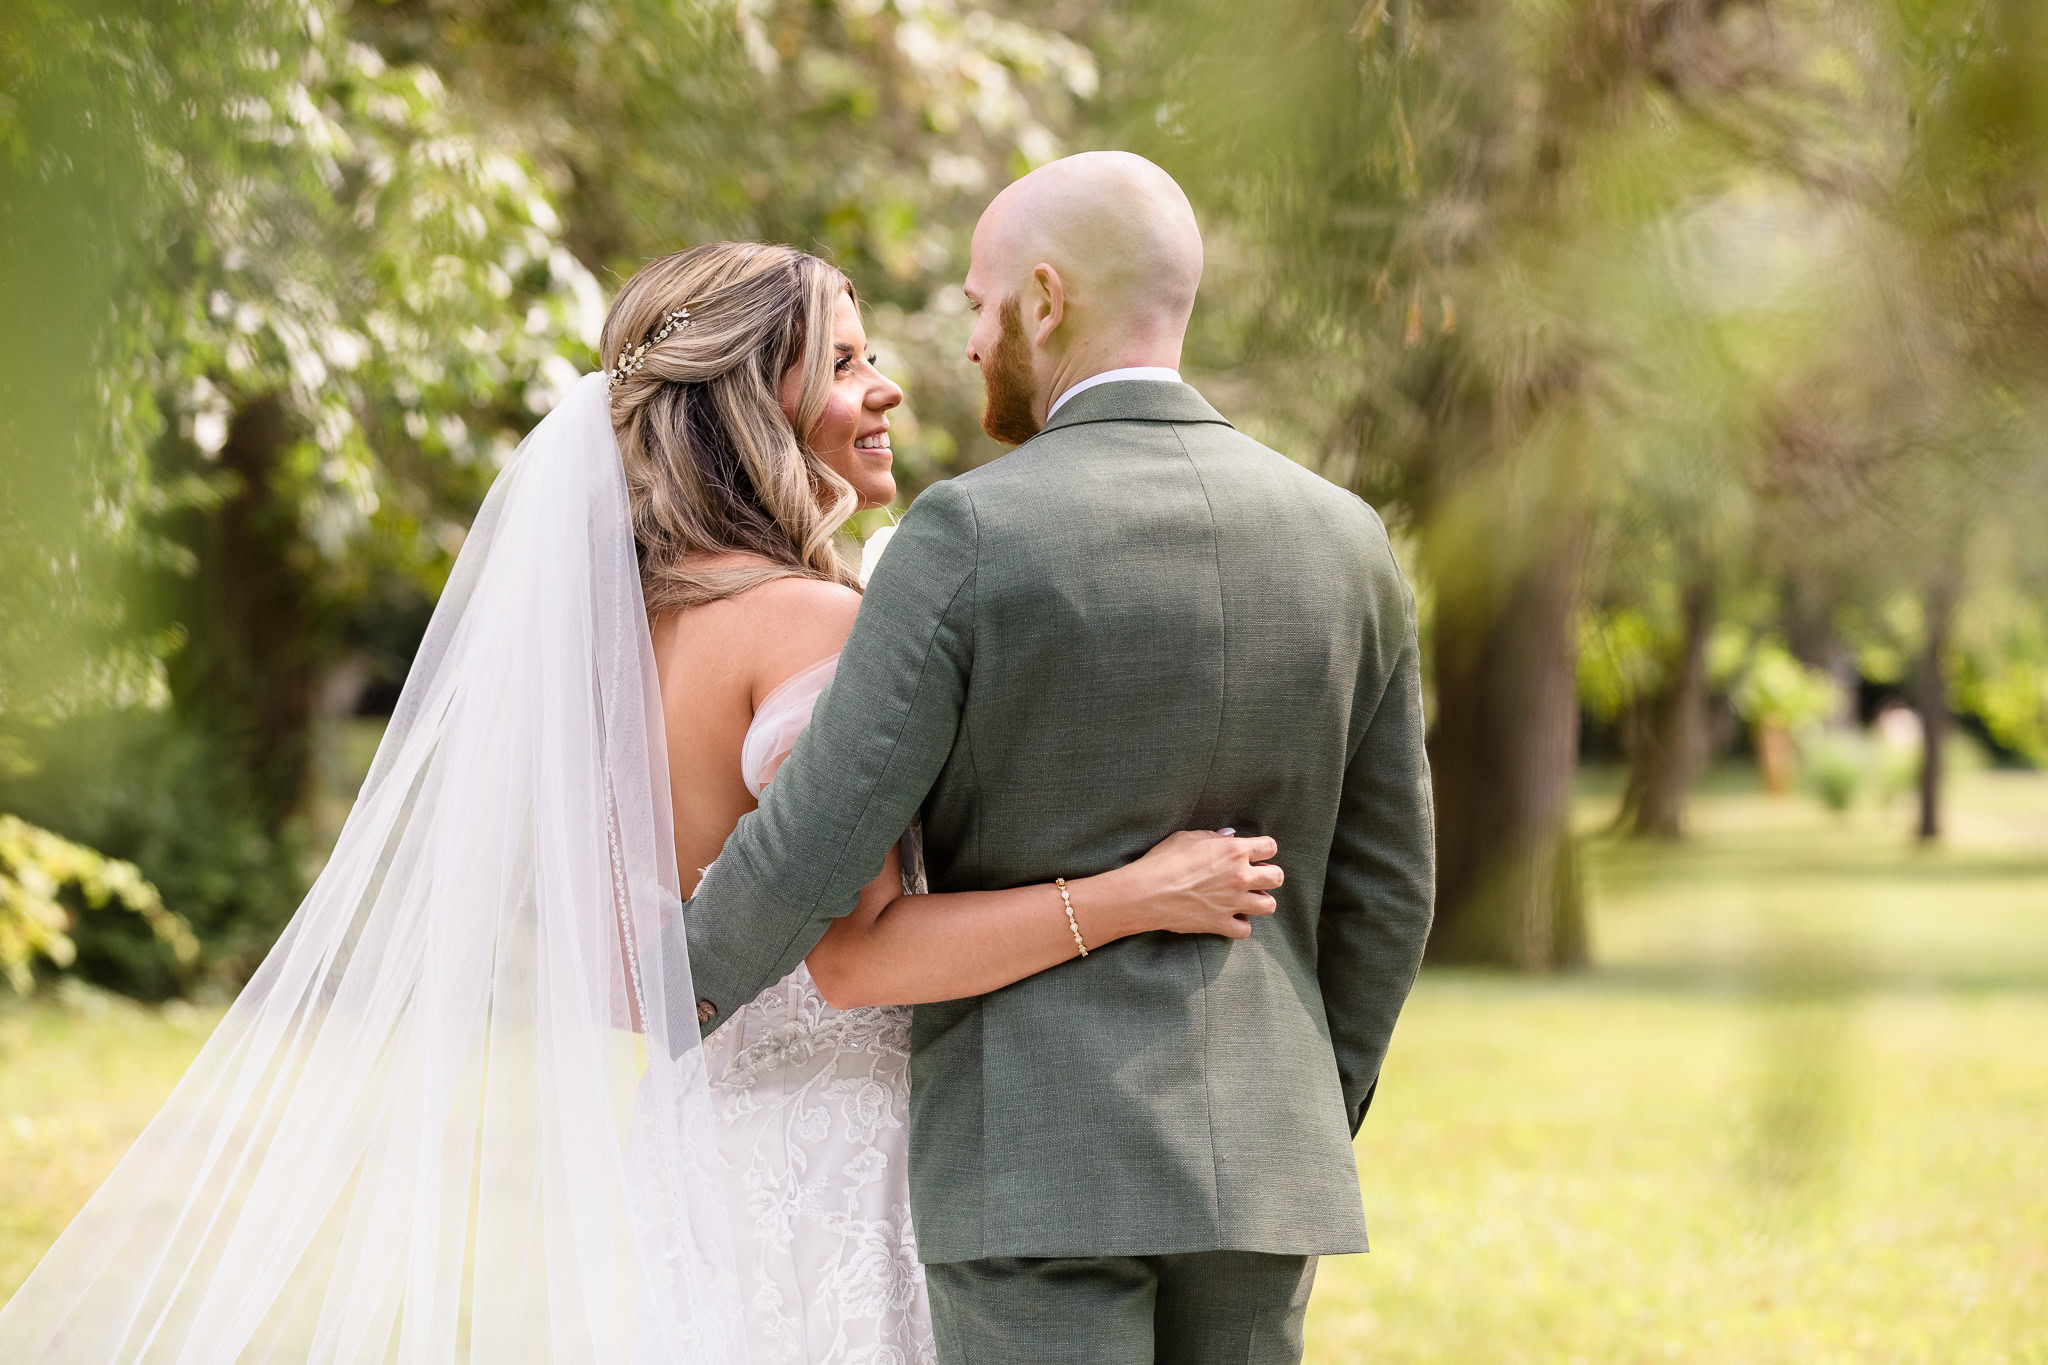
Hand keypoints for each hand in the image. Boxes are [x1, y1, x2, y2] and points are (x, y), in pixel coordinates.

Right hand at [1106, 829, 1283, 939]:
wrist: (1146, 893)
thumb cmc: (1163, 861)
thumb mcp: (1188, 838)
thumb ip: (1214, 837)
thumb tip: (1229, 836)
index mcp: (1234, 850)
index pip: (1270, 847)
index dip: (1265, 850)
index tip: (1256, 854)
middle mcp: (1240, 876)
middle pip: (1277, 877)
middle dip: (1269, 875)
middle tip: (1254, 877)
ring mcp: (1234, 902)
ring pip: (1269, 905)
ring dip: (1260, 901)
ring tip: (1246, 899)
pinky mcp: (1222, 924)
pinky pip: (1246, 930)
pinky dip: (1241, 925)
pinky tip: (1230, 917)